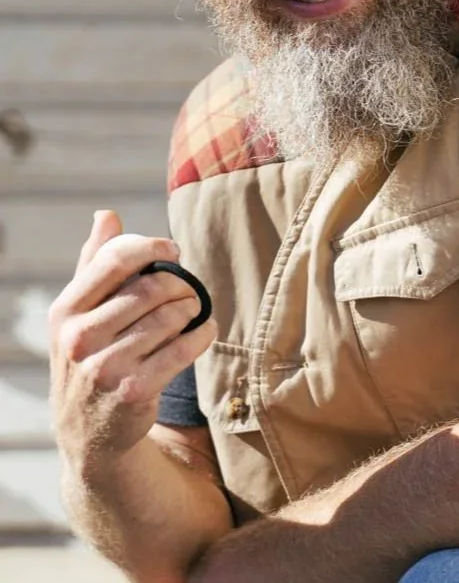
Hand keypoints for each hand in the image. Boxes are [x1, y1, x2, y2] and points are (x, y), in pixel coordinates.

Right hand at [49, 210, 216, 468]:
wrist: (89, 433)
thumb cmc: (92, 356)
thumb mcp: (80, 313)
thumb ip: (93, 263)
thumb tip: (106, 215)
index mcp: (65, 311)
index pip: (114, 259)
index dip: (152, 247)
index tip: (172, 251)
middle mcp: (78, 339)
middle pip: (152, 287)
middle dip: (180, 283)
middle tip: (188, 289)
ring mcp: (104, 368)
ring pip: (171, 316)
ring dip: (193, 308)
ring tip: (192, 310)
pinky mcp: (134, 391)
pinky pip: (184, 347)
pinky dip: (203, 333)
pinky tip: (203, 331)